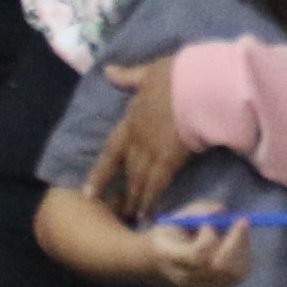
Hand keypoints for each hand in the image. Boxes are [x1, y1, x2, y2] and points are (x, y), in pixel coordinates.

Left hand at [82, 61, 192, 223]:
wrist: (197, 85)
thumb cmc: (176, 76)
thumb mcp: (148, 72)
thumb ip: (128, 77)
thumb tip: (107, 70)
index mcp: (131, 119)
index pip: (111, 150)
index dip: (100, 172)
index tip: (88, 191)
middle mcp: (138, 139)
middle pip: (127, 170)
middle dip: (123, 190)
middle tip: (117, 209)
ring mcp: (153, 151)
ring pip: (139, 180)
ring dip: (135, 199)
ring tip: (133, 215)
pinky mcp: (171, 159)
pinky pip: (157, 185)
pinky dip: (151, 200)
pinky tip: (149, 213)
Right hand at [131, 216, 253, 286]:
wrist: (155, 262)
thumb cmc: (169, 235)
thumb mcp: (177, 217)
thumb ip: (199, 210)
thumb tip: (222, 210)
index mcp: (170, 256)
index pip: (198, 255)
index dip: (210, 236)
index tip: (210, 221)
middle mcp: (185, 277)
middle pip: (219, 267)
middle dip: (236, 242)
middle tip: (242, 221)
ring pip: (233, 273)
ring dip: (242, 249)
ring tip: (238, 232)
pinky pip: (236, 277)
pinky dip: (243, 258)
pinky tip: (238, 244)